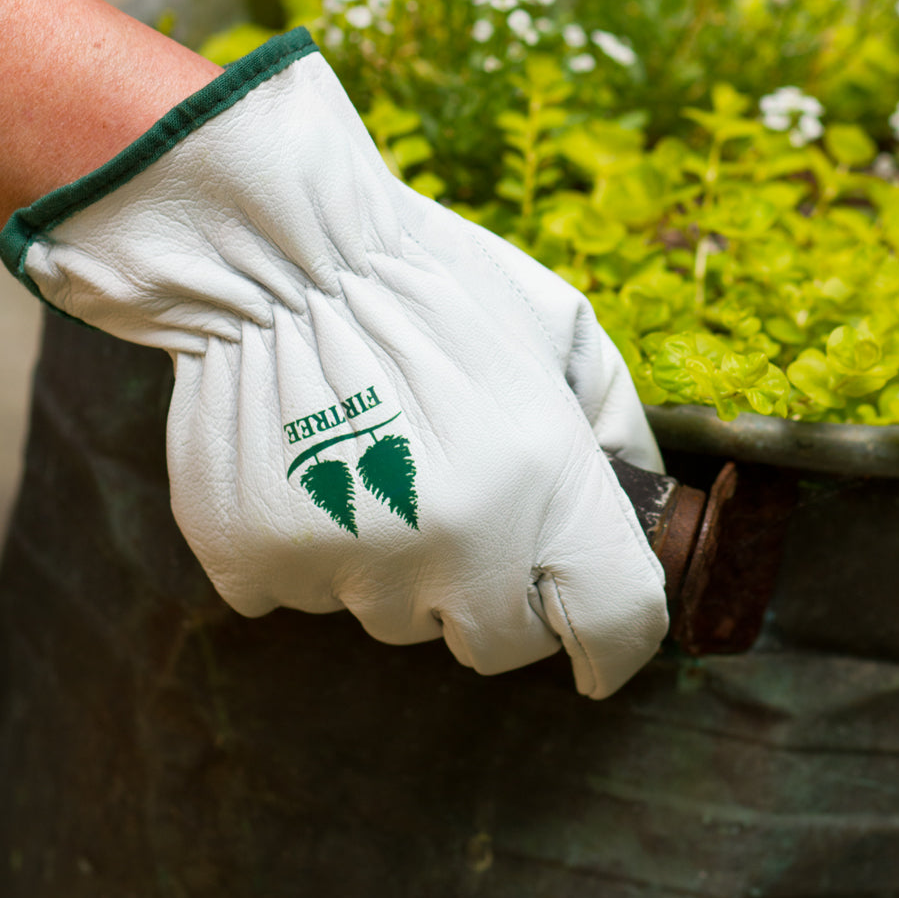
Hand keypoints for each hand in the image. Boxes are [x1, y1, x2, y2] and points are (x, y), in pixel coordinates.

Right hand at [0, 29, 667, 697]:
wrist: (281, 247)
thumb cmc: (432, 281)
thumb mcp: (560, 327)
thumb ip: (615, 430)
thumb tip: (642, 507)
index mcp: (542, 481)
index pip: (614, 626)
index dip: (613, 646)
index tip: (595, 649)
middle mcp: (450, 540)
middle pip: (495, 643)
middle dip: (490, 594)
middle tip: (458, 501)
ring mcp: (347, 558)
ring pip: (391, 616)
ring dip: (395, 563)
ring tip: (371, 456)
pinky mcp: (256, 559)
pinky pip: (301, 595)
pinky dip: (309, 547)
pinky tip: (307, 465)